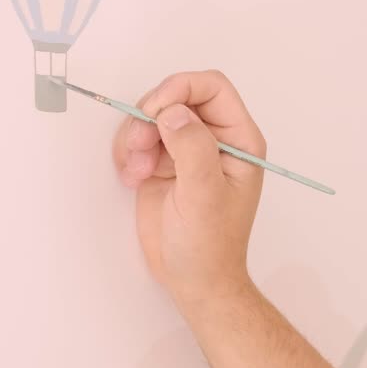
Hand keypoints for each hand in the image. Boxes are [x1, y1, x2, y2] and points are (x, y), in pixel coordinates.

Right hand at [111, 70, 266, 307]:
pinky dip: (128, 151)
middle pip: (176, 96)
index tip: (155, 111)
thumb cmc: (210, 245)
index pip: (212, 87)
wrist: (194, 280)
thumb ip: (192, 148)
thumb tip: (172, 112)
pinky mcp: (163, 163)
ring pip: (153, 115)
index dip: (180, 88)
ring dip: (135, 136)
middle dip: (150, 115)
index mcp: (238, 139)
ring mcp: (186, 149)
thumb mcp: (204, 195)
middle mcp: (214, 138)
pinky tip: (132, 177)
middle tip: (138, 146)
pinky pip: (139, 137)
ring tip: (135, 170)